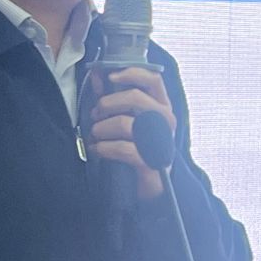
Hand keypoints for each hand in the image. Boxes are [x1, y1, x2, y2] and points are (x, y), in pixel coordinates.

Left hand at [87, 66, 176, 200]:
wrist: (147, 187)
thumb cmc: (135, 148)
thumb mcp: (125, 119)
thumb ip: (112, 97)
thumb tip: (97, 75)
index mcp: (161, 106)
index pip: (153, 78)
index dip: (131, 72)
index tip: (110, 76)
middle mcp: (165, 121)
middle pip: (136, 97)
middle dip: (107, 104)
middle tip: (95, 114)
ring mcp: (161, 142)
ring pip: (124, 123)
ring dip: (101, 129)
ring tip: (95, 136)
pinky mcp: (151, 163)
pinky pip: (122, 149)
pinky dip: (103, 148)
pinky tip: (97, 150)